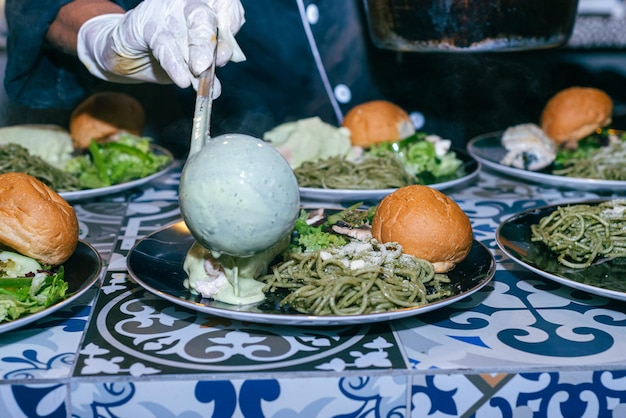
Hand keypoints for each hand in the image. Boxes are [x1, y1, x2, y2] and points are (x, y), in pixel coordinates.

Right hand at [77, 0, 244, 93]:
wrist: (129, 54)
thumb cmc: (170, 53)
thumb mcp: (195, 59)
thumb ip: (211, 60)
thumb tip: (223, 68)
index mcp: (205, 7)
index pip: (225, 5)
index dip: (232, 20)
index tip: (230, 46)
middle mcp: (187, 3)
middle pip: (205, 16)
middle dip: (210, 43)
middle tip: (208, 65)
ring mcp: (166, 10)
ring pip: (186, 28)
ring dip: (196, 53)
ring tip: (199, 73)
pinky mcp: (145, 23)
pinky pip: (164, 44)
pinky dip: (174, 64)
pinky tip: (182, 80)